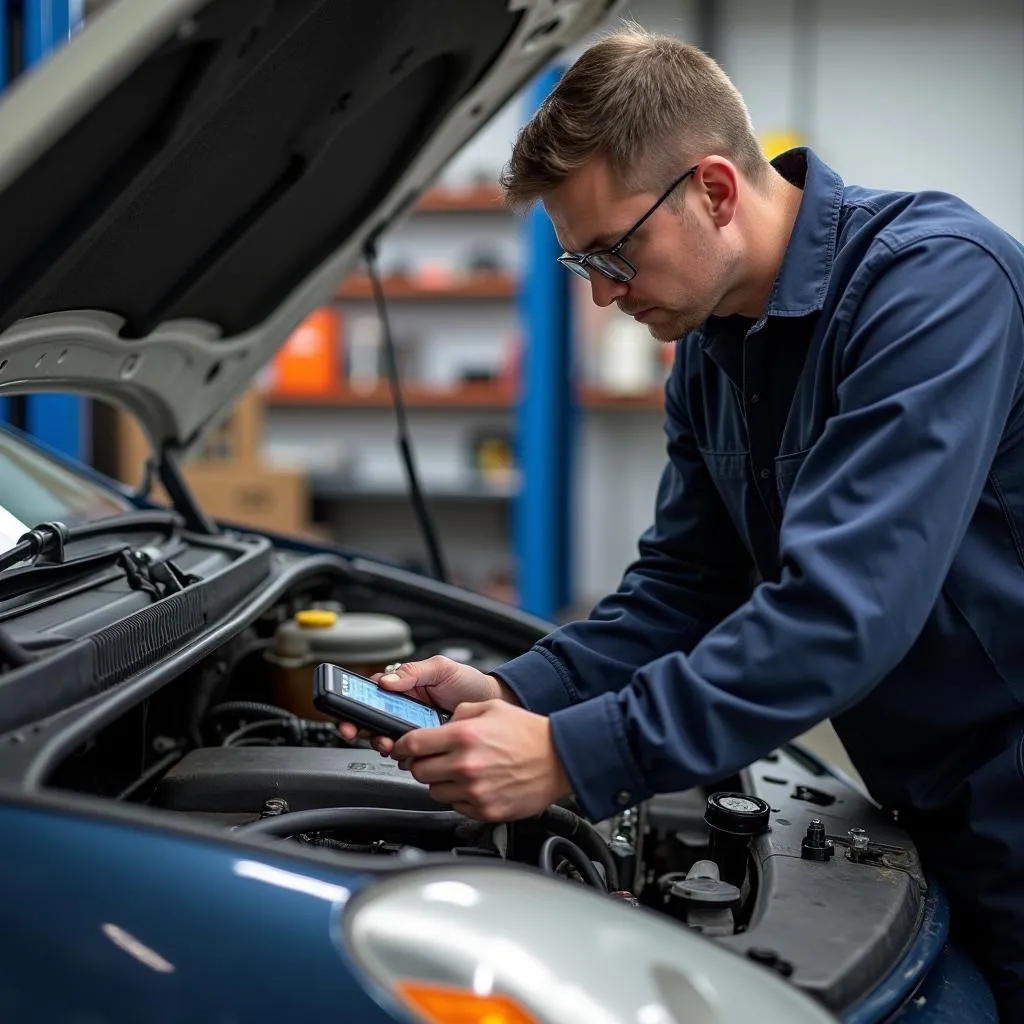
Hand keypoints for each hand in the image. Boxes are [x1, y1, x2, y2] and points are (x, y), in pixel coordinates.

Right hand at [335, 656, 518, 753]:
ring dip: (382, 743)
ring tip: (391, 745)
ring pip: (385, 738)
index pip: (370, 692)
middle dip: (362, 728)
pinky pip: (407, 752)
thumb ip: (415, 672)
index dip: (354, 703)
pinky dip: (402, 756)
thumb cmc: (468, 683)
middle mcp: (402, 706)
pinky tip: (407, 755)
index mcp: (403, 685)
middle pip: (371, 719)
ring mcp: (412, 727)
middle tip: (365, 734)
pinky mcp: (426, 745)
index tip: (348, 715)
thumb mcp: (442, 668)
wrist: (494, 706)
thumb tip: (387, 681)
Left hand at [391, 700, 571, 820]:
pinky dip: (459, 797)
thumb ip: (460, 713)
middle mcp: (465, 766)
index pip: (412, 745)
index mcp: (463, 737)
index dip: (400, 746)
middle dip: (421, 763)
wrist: (558, 759)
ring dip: (440, 781)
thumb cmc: (529, 734)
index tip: (399, 748)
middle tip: (433, 758)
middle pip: (418, 771)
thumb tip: (440, 724)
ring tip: (460, 771)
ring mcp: (474, 791)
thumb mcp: (491, 708)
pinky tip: (475, 784)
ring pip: (434, 792)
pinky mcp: (484, 810)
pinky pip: (455, 807)